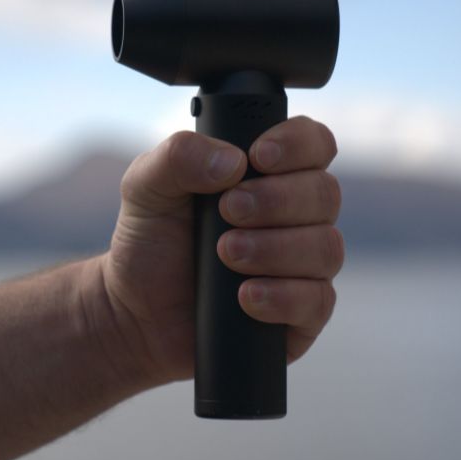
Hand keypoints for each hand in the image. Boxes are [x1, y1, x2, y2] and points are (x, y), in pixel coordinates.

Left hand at [99, 116, 343, 384]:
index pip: (313, 143)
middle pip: (325, 194)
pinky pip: (318, 301)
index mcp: (269, 175)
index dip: (297, 144)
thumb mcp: (146, 187)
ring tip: (226, 253)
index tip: (259, 157)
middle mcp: (296, 217)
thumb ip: (178, 157)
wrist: (134, 314)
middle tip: (228, 211)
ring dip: (275, 248)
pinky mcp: (301, 316)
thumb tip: (232, 160)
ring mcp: (303, 268)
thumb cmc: (151, 243)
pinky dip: (282, 296)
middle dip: (277, 200)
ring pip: (326, 248)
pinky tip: (245, 296)